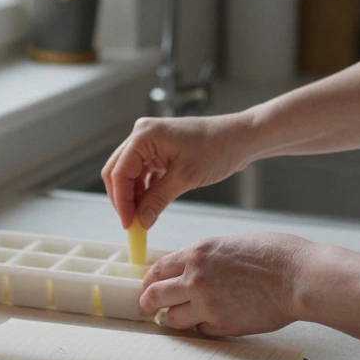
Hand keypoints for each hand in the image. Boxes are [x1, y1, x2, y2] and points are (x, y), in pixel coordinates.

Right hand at [101, 114, 254, 229]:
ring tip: (142, 218)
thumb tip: (141, 221)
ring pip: (129, 173)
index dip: (121, 201)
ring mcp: (150, 141)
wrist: (241, 138)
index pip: (119, 172)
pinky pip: (143, 172)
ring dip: (134, 196)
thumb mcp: (185, 178)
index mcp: (144, 135)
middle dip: (123, 199)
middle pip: (118, 171)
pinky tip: (150, 206)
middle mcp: (142, 135)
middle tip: (132, 224)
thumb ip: (157, 200)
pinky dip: (145, 190)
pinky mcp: (159, 150)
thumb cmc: (217, 148)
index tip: (128, 224)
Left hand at [138, 232, 312, 336]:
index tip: (149, 289)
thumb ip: (206, 258)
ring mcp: (206, 304)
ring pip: (172, 318)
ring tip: (187, 315)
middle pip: (154, 296)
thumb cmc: (275, 255)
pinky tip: (216, 319)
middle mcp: (195, 278)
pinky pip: (200, 330)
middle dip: (148, 304)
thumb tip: (192, 269)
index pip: (157, 270)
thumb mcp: (230, 244)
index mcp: (197, 253)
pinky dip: (204, 326)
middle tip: (148, 309)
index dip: (150, 282)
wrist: (298, 277)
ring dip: (177, 318)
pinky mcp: (221, 325)